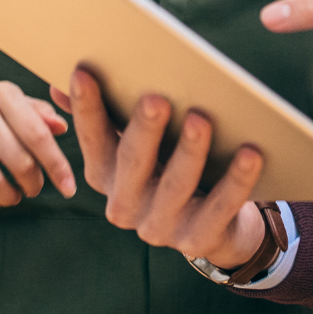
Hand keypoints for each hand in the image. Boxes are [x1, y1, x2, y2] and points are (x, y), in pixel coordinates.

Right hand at [0, 82, 77, 214]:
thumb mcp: (11, 104)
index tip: (69, 188)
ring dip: (8, 197)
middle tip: (34, 190)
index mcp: (2, 92)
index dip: (56, 165)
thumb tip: (62, 126)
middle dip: (33, 184)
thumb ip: (38, 114)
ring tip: (13, 198)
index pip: (37, 134)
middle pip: (17, 159)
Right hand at [59, 68, 266, 269]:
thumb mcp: (136, 145)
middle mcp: (125, 205)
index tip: (83, 73)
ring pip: (176, 185)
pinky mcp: (197, 240)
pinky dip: (236, 181)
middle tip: (155, 99)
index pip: (92, 139)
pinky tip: (251, 154)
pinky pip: (220, 208)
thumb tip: (61, 83)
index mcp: (105, 176)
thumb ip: (105, 116)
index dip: (86, 108)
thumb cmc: (169, 168)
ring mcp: (160, 227)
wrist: (214, 227)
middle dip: (144, 130)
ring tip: (202, 121)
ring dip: (189, 152)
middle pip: (132, 162)